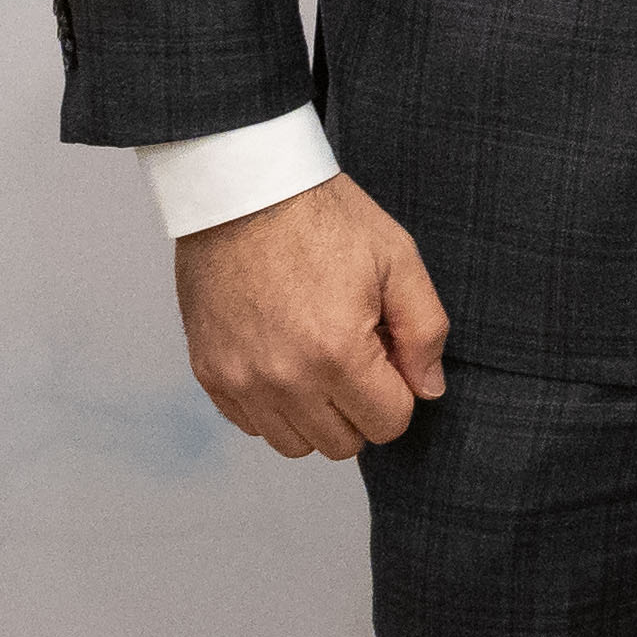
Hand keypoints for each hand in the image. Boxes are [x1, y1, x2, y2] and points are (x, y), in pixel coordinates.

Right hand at [171, 171, 449, 459]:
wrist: (243, 191)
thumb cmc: (324, 218)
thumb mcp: (398, 259)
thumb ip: (424, 331)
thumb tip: (428, 389)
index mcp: (337, 352)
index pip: (388, 424)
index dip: (399, 391)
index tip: (388, 352)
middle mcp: (283, 379)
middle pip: (342, 444)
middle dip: (361, 406)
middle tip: (357, 351)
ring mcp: (240, 381)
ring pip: (294, 444)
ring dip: (317, 413)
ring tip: (319, 356)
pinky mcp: (209, 374)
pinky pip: (251, 424)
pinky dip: (275, 405)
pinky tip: (284, 356)